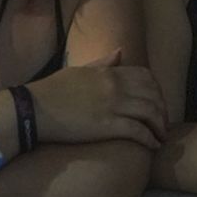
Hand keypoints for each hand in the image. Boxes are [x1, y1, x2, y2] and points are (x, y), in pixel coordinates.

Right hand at [27, 47, 167, 148]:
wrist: (33, 109)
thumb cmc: (52, 90)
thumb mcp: (80, 70)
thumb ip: (103, 62)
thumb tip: (121, 51)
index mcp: (109, 72)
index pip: (146, 76)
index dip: (157, 90)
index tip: (158, 102)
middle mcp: (116, 86)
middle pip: (153, 94)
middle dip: (163, 109)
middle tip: (163, 122)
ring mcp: (113, 106)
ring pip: (151, 112)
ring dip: (160, 126)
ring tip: (161, 136)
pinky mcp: (107, 126)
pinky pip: (138, 131)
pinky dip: (150, 139)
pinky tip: (154, 145)